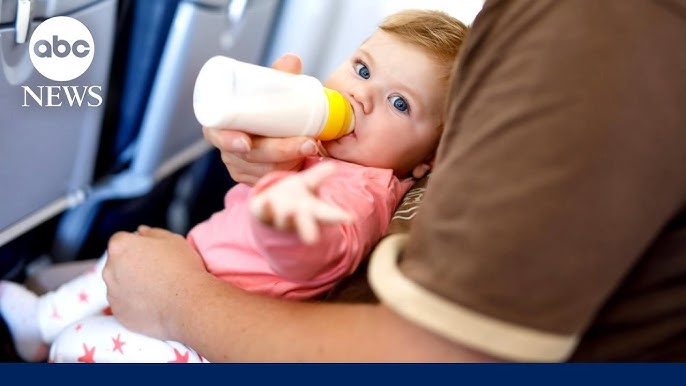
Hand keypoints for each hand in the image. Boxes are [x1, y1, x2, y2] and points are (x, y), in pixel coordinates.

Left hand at [102, 226, 207, 339]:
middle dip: (131, 264)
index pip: (121, 240)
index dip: (137, 246)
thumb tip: (142, 232)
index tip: (150, 254)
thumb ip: (152, 232)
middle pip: (117, 263)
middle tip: (155, 270)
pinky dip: (134, 302)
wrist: (187, 303)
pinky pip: (123, 304)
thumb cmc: (182, 269)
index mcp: (120, 246)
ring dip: (131, 284)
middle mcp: (109, 269)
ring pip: (118, 284)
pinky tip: (153, 301)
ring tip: (156, 288)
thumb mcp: (172, 239)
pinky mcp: (118, 312)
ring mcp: (112, 292)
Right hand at [201, 53, 318, 185]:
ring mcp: (239, 166)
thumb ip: (279, 76)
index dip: (229, 139)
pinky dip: (288, 172)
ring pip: (263, 170)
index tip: (247, 142)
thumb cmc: (264, 107)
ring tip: (311, 148)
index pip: (216, 134)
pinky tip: (302, 165)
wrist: (270, 126)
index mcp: (219, 124)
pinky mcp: (254, 179)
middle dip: (280, 151)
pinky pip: (270, 180)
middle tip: (307, 142)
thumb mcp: (269, 91)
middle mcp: (227, 148)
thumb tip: (292, 60)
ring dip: (288, 162)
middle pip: (249, 156)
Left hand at [249, 162, 353, 243]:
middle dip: (309, 229)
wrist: (266, 206)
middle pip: (305, 222)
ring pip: (284, 219)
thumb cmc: (292, 195)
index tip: (349, 218)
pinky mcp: (261, 211)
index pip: (326, 214)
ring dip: (287, 217)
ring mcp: (277, 215)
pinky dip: (265, 207)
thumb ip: (319, 176)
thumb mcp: (307, 184)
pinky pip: (262, 210)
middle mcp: (295, 216)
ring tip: (290, 212)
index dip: (338, 216)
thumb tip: (333, 166)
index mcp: (311, 210)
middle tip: (313, 238)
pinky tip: (267, 202)